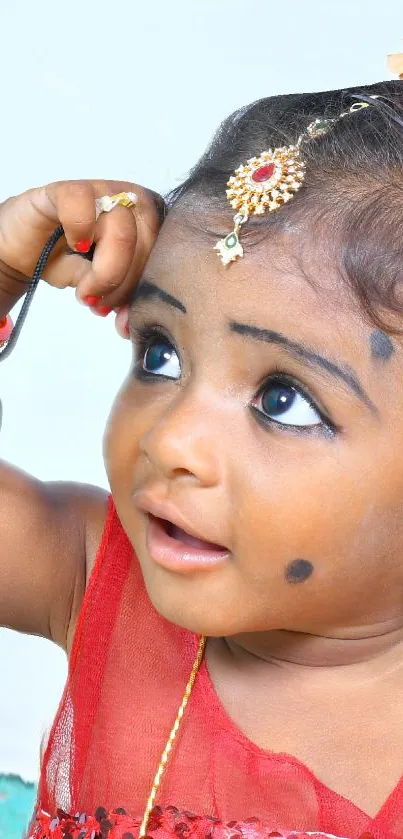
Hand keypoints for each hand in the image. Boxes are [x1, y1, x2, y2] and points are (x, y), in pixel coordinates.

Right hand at [0, 179, 163, 315]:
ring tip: (85, 291)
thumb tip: (129, 326)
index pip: (165, 253)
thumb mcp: (101, 288)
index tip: (124, 317)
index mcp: (148, 224)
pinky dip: (80, 230)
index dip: (147, 288)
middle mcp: (131, 201)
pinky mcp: (68, 189)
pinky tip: (74, 246)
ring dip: (104, 271)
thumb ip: (121, 301)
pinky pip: (84, 203)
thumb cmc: (68, 263)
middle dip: (125, 284)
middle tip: (100, 305)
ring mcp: (102, 191)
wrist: (25, 251)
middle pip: (147, 243)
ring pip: (121, 229)